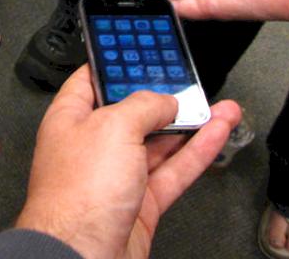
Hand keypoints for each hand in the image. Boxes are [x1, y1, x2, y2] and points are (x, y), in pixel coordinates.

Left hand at [16, 66, 240, 258]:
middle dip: (163, 96)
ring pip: (159, 142)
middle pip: (132, 111)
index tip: (141, 49)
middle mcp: (92, 145)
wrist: (80, 257)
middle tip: (189, 79)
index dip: (118, 63)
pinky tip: (216, 133)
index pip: (93, 78)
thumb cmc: (76, 195)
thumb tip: (165, 100)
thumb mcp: (113, 127)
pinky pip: (173, 170)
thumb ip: (143, 105)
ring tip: (218, 103)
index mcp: (70, 118)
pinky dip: (197, 152)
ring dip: (190, 123)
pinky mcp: (140, 203)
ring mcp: (117, 175)